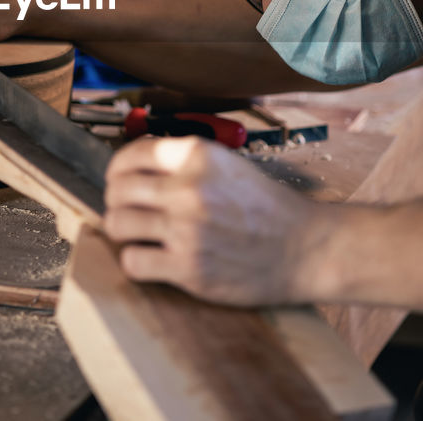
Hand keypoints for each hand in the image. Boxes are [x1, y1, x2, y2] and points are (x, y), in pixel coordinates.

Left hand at [103, 137, 320, 305]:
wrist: (305, 248)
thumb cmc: (267, 208)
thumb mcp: (227, 166)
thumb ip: (183, 164)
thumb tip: (133, 171)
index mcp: (198, 155)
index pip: (131, 155)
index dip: (119, 171)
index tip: (121, 182)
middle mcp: (188, 188)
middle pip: (117, 191)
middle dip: (117, 202)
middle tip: (129, 212)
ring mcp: (187, 229)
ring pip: (118, 224)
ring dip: (124, 232)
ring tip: (140, 237)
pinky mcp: (188, 267)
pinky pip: (133, 262)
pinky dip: (137, 262)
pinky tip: (154, 260)